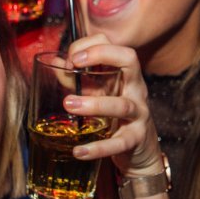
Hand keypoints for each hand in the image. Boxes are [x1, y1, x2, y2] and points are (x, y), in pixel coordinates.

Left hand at [64, 35, 162, 178]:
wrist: (142, 152)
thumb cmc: (117, 118)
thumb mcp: (99, 95)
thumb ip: (78, 80)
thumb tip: (57, 63)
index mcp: (127, 76)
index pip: (115, 47)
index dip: (93, 46)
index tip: (72, 57)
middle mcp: (136, 90)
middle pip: (129, 60)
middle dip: (103, 55)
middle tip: (75, 63)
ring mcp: (139, 114)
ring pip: (121, 105)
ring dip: (94, 104)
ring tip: (69, 104)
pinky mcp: (136, 139)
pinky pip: (118, 142)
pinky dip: (98, 148)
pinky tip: (79, 152)